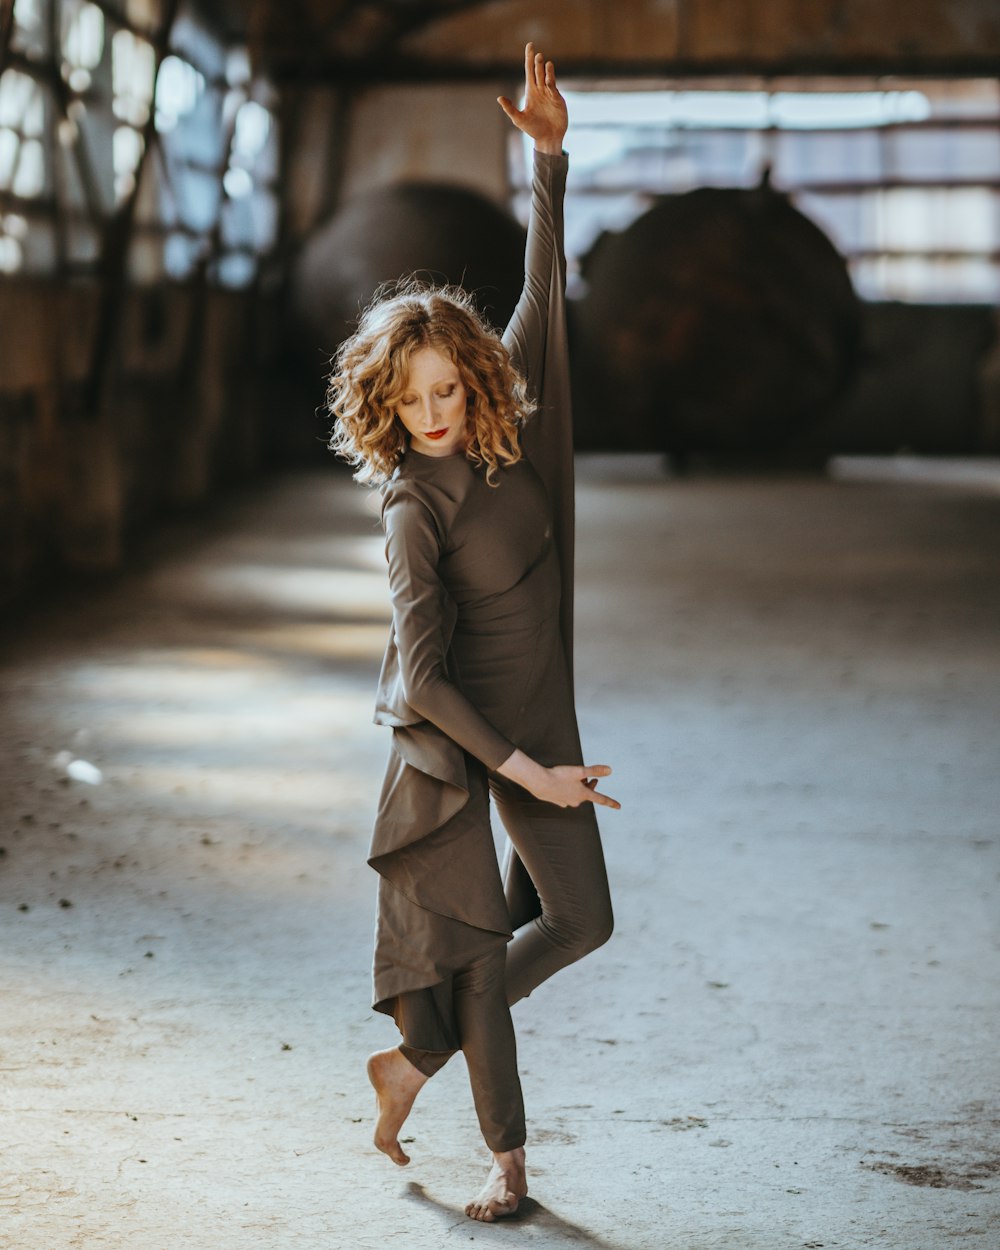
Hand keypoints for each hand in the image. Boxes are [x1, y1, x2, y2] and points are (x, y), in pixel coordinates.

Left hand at [497, 41, 567, 155]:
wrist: (548, 138)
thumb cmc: (533, 129)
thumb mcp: (519, 119)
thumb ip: (510, 108)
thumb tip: (499, 98)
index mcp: (530, 91)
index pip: (529, 71)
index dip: (529, 58)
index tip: (530, 46)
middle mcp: (540, 90)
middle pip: (538, 71)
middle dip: (537, 63)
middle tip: (536, 54)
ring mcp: (550, 93)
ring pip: (547, 77)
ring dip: (545, 69)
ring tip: (543, 62)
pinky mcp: (558, 99)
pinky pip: (553, 87)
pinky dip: (551, 81)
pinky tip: (548, 78)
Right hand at [539, 764, 620, 809]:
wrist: (539, 782)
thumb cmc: (559, 776)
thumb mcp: (579, 771)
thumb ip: (595, 770)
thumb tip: (609, 770)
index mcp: (583, 794)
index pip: (601, 799)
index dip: (611, 802)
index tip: (618, 806)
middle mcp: (576, 801)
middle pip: (587, 794)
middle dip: (590, 786)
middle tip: (589, 778)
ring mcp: (566, 802)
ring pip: (576, 794)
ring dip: (578, 787)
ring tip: (574, 778)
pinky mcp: (557, 800)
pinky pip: (566, 796)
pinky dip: (567, 789)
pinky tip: (562, 783)